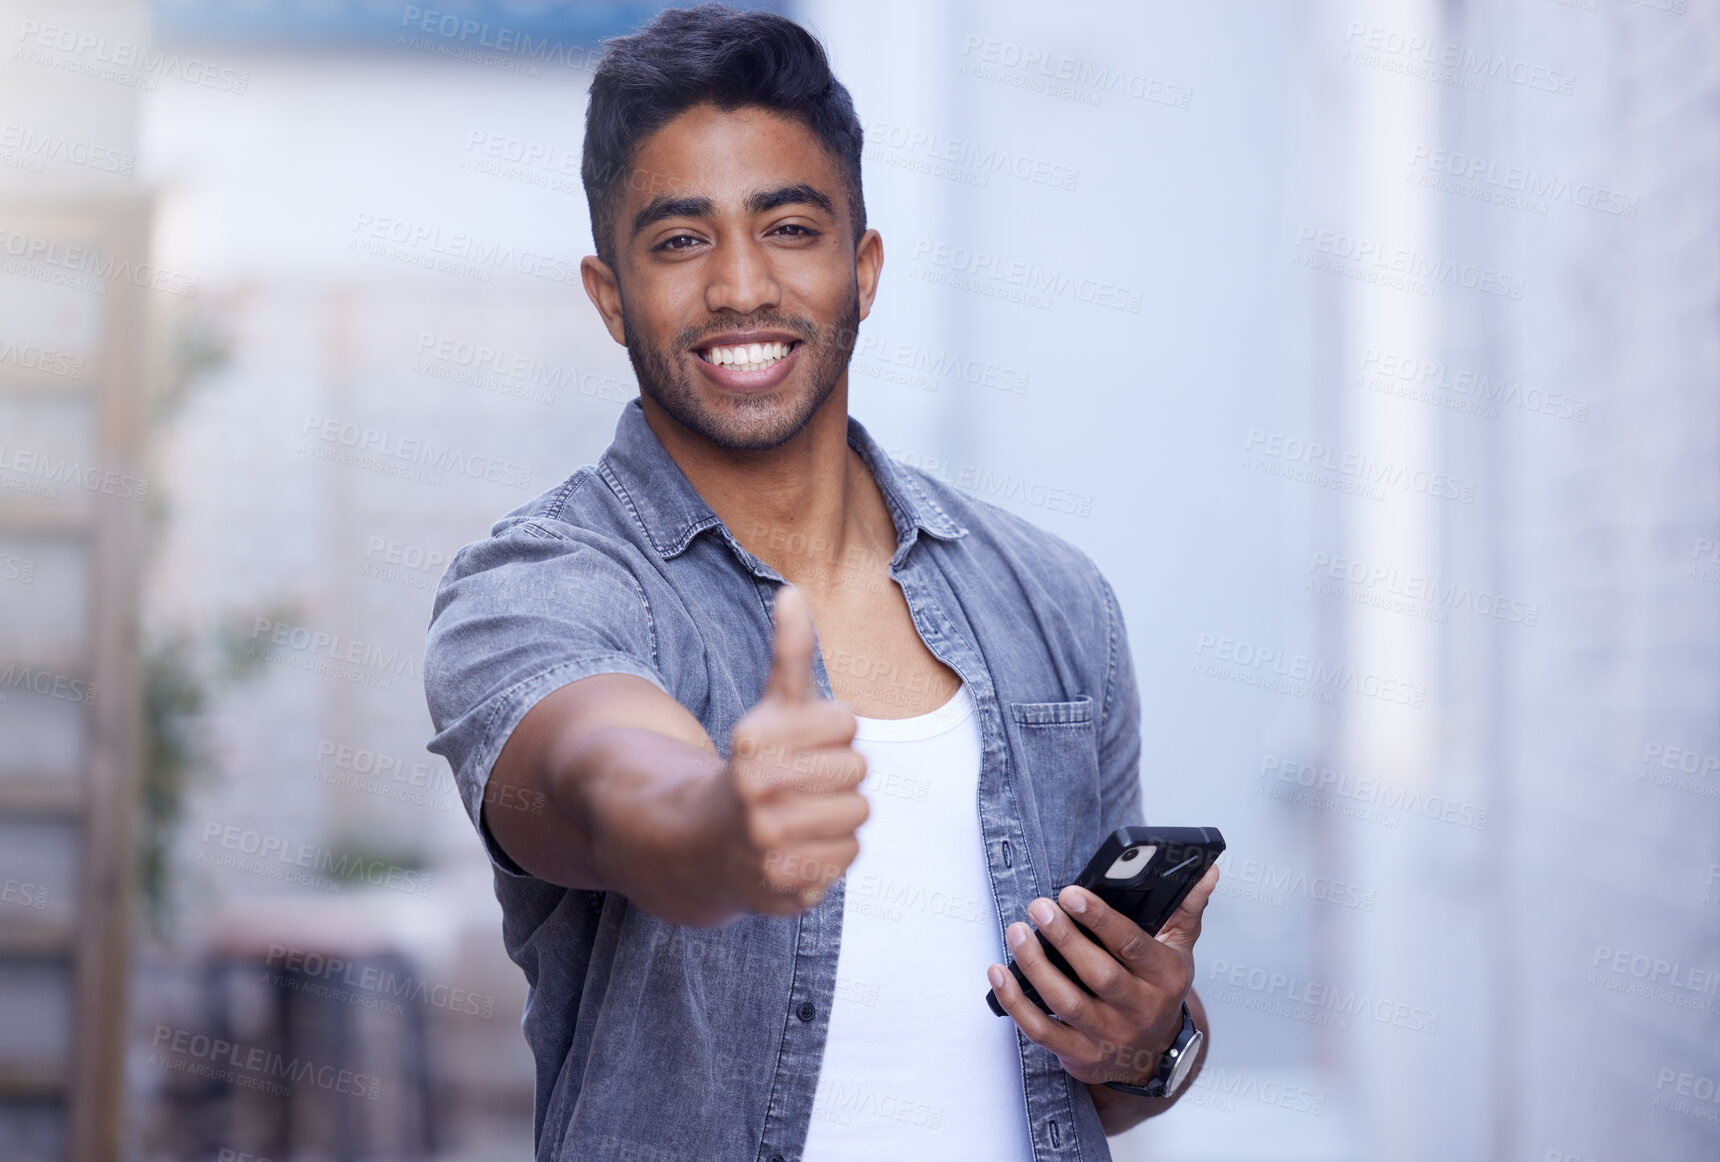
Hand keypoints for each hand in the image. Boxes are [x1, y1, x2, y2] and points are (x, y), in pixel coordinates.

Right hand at [718, 583, 868, 914]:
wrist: (703, 846)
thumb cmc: (754, 767)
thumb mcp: (771, 709)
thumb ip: (790, 653)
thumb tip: (793, 591)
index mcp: (753, 741)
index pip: (847, 723)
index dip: (832, 732)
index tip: (802, 744)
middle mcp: (755, 793)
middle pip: (857, 772)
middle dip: (837, 775)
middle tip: (801, 785)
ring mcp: (767, 844)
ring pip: (857, 817)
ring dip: (838, 816)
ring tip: (800, 816)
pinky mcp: (782, 886)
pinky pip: (847, 858)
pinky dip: (830, 854)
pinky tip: (799, 848)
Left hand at [986, 864, 1218, 1086]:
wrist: (1152, 1055)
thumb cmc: (1157, 989)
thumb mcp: (1178, 949)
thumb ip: (1186, 909)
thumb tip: (1205, 872)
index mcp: (1164, 977)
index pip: (1131, 945)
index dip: (1099, 919)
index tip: (1070, 893)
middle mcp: (1139, 1009)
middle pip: (1098, 974)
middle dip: (1064, 938)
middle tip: (1038, 907)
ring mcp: (1108, 1036)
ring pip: (1067, 1002)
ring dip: (1036, 966)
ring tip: (1016, 933)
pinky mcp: (1080, 1056)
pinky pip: (1041, 1032)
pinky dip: (1016, 1003)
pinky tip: (999, 973)